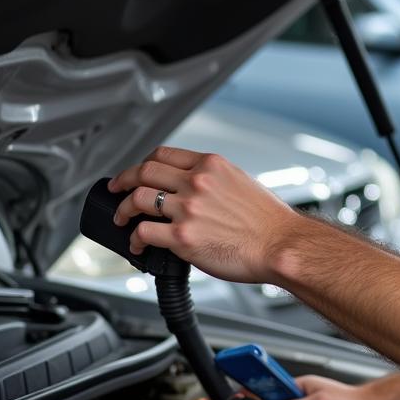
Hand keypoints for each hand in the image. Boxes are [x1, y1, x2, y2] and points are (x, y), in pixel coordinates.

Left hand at [109, 146, 301, 283]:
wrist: (281, 245)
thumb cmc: (270, 222)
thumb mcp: (242, 183)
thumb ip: (213, 180)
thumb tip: (191, 189)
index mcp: (212, 166)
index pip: (164, 154)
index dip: (143, 163)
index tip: (138, 172)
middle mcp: (197, 182)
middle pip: (143, 172)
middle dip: (123, 181)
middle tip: (117, 189)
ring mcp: (188, 209)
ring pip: (137, 199)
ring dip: (124, 209)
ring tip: (123, 218)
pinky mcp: (183, 237)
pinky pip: (144, 232)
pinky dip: (135, 239)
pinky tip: (139, 244)